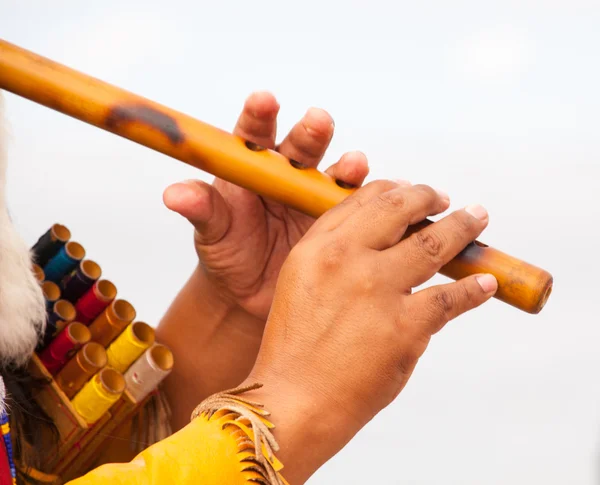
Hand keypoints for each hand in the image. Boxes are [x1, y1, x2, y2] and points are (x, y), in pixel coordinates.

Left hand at [163, 92, 368, 319]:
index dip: (259, 115)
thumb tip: (174, 193)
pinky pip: (357, 207)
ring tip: (353, 164)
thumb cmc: (228, 254)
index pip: (254, 134)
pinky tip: (388, 194)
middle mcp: (286, 176)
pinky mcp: (338, 221)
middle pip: (301, 146)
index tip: (264, 101)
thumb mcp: (212, 233)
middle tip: (318, 122)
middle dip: (310, 133)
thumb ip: (202, 209)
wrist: (252, 294)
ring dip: (345, 166)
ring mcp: (314, 198)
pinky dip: (372, 200)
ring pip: (333, 174)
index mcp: (251, 169)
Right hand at [242, 181, 497, 483]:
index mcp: (316, 248)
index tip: (411, 192)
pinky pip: (450, 297)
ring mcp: (378, 290)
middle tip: (445, 198)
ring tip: (477, 219)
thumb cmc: (294, 347)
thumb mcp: (299, 284)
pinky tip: (484, 283)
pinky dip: (473, 288)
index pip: (363, 200)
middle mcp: (346, 260)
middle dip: (428, 197)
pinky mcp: (405, 327)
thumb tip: (382, 240)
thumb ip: (334, 255)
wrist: (293, 401)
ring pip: (433, 243)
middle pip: (399, 210)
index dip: (394, 189)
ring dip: (462, 227)